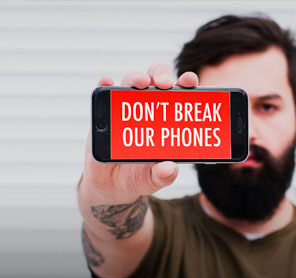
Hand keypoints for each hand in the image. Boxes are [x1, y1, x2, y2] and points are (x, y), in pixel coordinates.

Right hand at [80, 63, 198, 200]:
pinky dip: (105, 84)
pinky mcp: (106, 112)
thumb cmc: (141, 176)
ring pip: (133, 81)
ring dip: (137, 77)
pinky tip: (107, 82)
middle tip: (164, 83)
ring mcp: (127, 107)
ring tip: (140, 83)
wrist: (112, 185)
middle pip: (157, 78)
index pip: (181, 93)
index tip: (190, 81)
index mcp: (169, 118)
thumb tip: (169, 169)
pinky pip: (105, 92)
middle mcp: (149, 106)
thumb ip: (164, 175)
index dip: (187, 82)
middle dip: (162, 74)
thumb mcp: (154, 179)